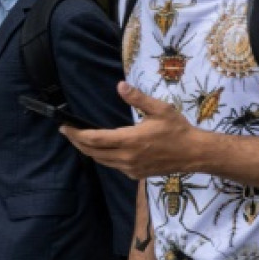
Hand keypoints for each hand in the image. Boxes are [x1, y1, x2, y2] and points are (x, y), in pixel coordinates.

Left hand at [61, 81, 198, 179]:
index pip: (94, 139)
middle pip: (93, 152)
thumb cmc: (178, 130)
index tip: (65, 127)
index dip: (76, 134)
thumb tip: (120, 86)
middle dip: (77, 142)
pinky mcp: (135, 174)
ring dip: (89, 150)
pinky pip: (113, 166)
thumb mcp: (160, 110)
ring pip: (101, 161)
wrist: (194, 154)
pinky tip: (103, 149)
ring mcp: (130, 168)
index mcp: (130, 140)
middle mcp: (127, 157)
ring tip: (81, 139)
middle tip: (68, 132)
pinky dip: (103, 157)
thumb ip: (138, 98)